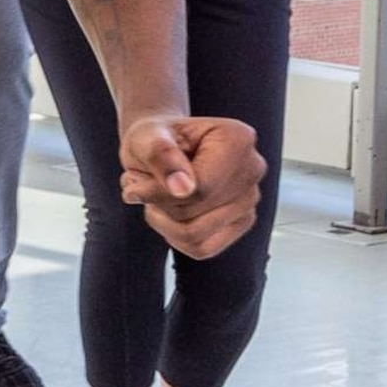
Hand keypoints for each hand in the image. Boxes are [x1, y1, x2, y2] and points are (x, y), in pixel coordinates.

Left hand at [118, 114, 264, 258]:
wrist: (162, 145)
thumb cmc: (155, 138)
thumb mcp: (146, 137)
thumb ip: (162, 156)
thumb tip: (184, 189)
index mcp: (237, 140)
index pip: (200, 189)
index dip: (158, 194)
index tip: (133, 184)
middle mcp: (253, 169)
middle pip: (195, 213)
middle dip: (158, 204)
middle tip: (142, 184)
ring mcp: (250, 199)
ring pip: (195, 235)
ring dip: (162, 220)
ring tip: (154, 195)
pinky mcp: (242, 222)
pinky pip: (202, 248)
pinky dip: (174, 236)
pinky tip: (167, 212)